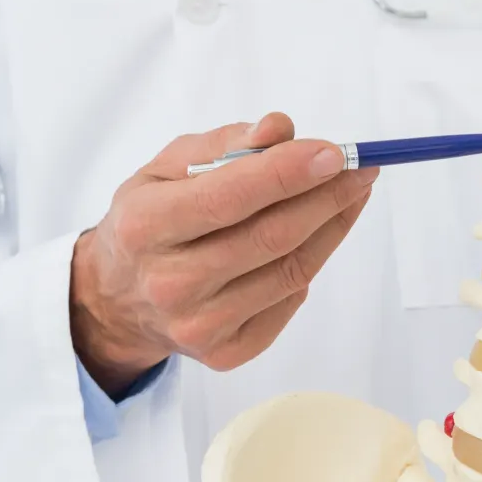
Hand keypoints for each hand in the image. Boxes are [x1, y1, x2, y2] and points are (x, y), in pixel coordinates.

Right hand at [70, 113, 377, 394]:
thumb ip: (224, 144)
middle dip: (327, 197)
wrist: (119, 299)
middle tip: (362, 168)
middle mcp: (168, 283)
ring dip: (331, 227)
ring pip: (291, 271)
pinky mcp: (226, 352)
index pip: (228, 198)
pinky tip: (315, 236)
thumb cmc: (151, 219)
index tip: (335, 152)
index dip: (287, 173)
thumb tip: (280, 129)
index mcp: (144, 227)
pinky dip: (310, 263)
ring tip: (350, 193)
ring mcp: (199, 325)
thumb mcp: (166, 168)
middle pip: (270, 237)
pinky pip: (290, 301)